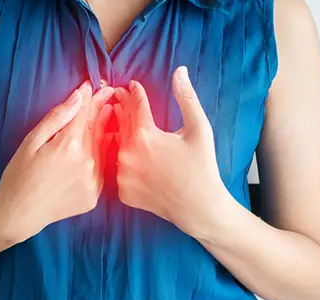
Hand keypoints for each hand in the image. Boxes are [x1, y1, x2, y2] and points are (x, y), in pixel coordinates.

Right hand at [0, 81, 113, 243]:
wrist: (19, 214)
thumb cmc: (19, 175)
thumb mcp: (31, 141)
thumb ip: (57, 118)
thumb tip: (78, 96)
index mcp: (69, 146)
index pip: (84, 114)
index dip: (89, 98)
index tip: (94, 85)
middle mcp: (87, 163)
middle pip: (97, 128)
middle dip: (102, 108)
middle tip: (108, 92)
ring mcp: (93, 181)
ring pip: (104, 147)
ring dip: (108, 128)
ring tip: (111, 111)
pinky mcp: (94, 195)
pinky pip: (103, 169)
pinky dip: (105, 153)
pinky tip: (106, 142)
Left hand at [113, 66, 227, 237]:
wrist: (198, 208)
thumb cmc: (201, 167)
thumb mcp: (199, 129)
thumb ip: (186, 98)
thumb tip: (180, 71)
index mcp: (145, 135)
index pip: (134, 106)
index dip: (134, 93)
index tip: (131, 85)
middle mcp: (127, 154)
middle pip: (122, 124)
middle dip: (122, 109)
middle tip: (120, 97)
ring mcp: (123, 175)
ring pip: (118, 148)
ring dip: (120, 135)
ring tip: (122, 124)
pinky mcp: (123, 191)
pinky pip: (120, 171)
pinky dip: (124, 163)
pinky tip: (129, 157)